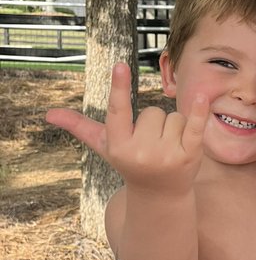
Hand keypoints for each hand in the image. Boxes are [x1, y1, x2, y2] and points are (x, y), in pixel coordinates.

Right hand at [46, 62, 208, 195]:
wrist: (160, 195)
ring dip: (173, 127)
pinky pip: (195, 124)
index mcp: (119, 145)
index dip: (119, 87)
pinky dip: (199, 111)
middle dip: (154, 123)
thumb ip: (81, 127)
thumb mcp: (107, 146)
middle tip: (152, 144)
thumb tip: (49, 114)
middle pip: (152, 111)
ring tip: (168, 147)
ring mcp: (166, 154)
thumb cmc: (129, 162)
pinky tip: (203, 96)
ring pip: (173, 116)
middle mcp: (141, 151)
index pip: (118, 110)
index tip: (120, 65)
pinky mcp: (190, 155)